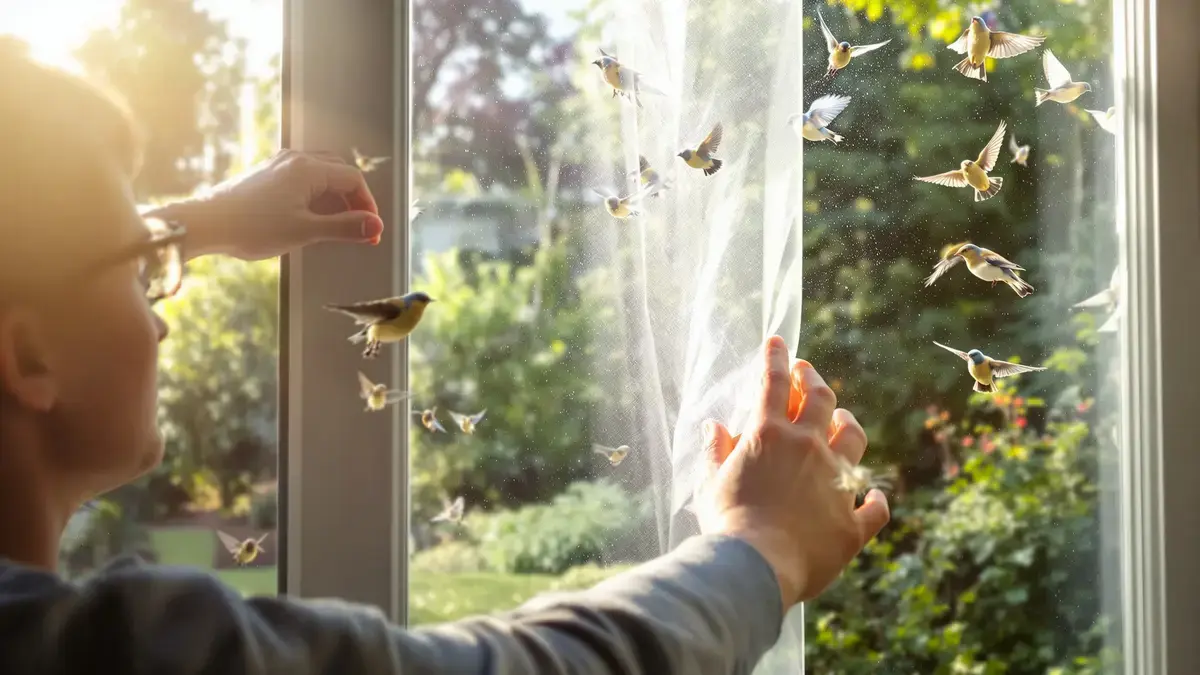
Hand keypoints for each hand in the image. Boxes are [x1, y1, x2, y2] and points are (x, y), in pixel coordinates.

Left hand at [145, 149, 384, 260]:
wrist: (206, 224)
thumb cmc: (252, 227)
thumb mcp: (305, 231)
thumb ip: (344, 228)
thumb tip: (375, 226)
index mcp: (308, 169)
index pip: (353, 179)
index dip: (367, 205)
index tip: (370, 230)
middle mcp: (295, 160)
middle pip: (339, 173)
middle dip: (353, 200)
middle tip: (358, 228)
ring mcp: (280, 165)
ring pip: (321, 174)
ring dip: (335, 199)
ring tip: (335, 227)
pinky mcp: (268, 175)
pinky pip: (303, 179)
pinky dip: (316, 196)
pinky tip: (310, 218)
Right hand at [696, 336, 889, 607]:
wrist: (756, 565)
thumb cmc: (727, 524)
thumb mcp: (711, 483)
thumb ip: (717, 452)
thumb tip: (715, 427)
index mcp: (769, 435)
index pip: (773, 383)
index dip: (774, 358)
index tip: (776, 343)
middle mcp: (808, 449)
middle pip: (821, 399)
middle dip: (813, 379)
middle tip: (806, 372)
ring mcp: (836, 482)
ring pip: (853, 439)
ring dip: (848, 423)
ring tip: (842, 419)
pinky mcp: (853, 521)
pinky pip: (875, 506)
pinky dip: (875, 500)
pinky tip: (874, 498)